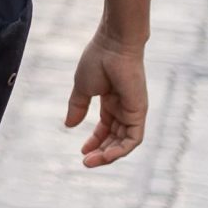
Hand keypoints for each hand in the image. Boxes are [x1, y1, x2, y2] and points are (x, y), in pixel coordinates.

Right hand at [65, 30, 147, 166]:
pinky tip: (106, 156)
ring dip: (109, 155)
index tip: (82, 152)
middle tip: (86, 162)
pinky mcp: (139, 113)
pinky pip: (133, 139)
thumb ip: (77, 107)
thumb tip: (69, 125)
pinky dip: (121, 150)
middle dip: (101, 152)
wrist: (113, 45)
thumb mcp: (82, 88)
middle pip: (115, 138)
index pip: (106, 128)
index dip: (95, 141)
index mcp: (111, 101)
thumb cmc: (98, 60)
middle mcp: (124, 108)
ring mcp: (133, 111)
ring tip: (92, 161)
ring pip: (124, 142)